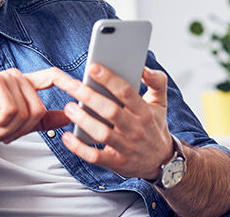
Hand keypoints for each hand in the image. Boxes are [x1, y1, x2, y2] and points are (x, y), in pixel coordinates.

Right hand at [0, 68, 69, 142]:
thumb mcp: (16, 126)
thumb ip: (41, 120)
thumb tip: (68, 116)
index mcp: (23, 84)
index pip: (52, 76)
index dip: (69, 82)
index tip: (84, 87)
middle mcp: (16, 76)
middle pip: (39, 109)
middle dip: (21, 129)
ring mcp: (6, 77)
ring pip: (27, 112)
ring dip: (8, 129)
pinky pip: (12, 112)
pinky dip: (0, 124)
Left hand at [53, 63, 172, 179]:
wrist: (162, 162)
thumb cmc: (154, 127)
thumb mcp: (161, 103)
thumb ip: (157, 82)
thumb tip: (144, 68)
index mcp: (144, 112)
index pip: (126, 92)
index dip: (109, 79)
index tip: (93, 67)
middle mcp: (136, 129)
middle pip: (111, 111)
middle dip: (90, 97)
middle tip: (72, 85)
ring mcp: (126, 147)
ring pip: (102, 133)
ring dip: (84, 121)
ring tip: (69, 108)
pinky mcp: (116, 162)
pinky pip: (95, 156)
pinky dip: (79, 148)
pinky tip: (67, 137)